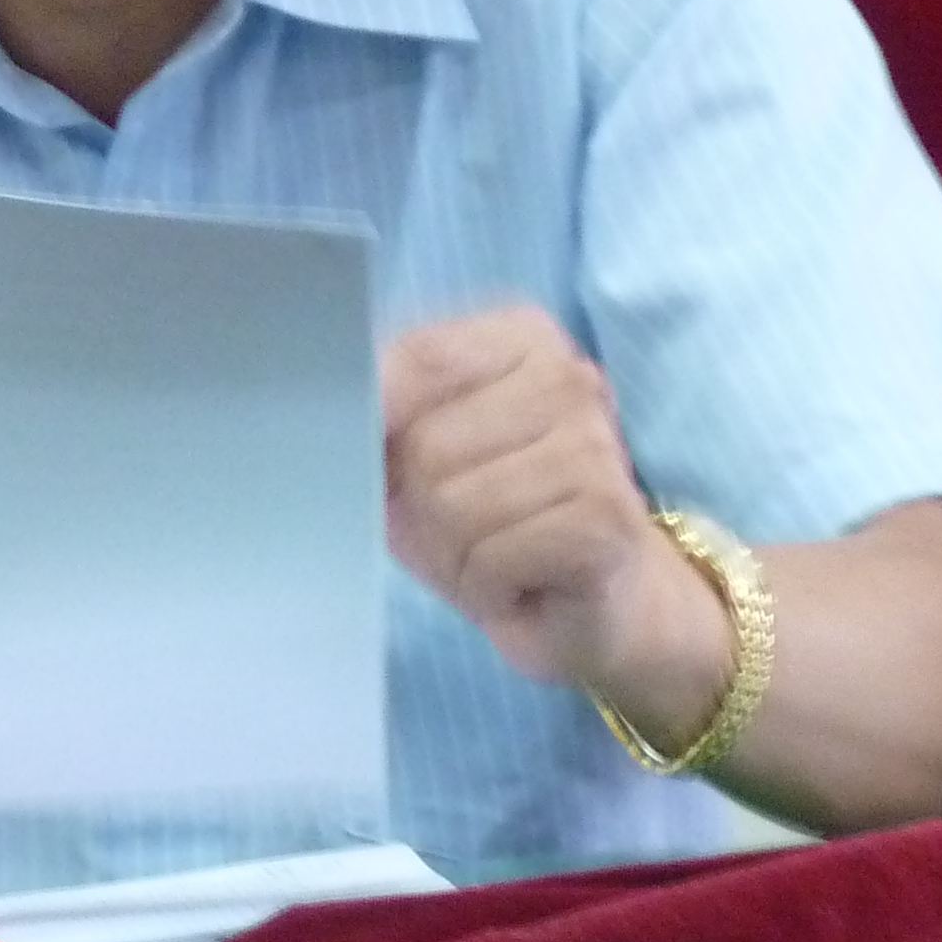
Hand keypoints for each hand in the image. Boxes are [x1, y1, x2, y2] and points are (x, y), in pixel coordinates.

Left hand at [381, 306, 715, 713]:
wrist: (597, 604)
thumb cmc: (494, 522)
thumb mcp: (422, 455)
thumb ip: (384, 413)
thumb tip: (334, 409)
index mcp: (521, 337)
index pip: (417, 359)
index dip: (373, 420)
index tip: (375, 463)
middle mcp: (568, 376)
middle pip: (426, 444)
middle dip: (421, 510)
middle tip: (460, 532)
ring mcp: (596, 444)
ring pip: (452, 505)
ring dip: (453, 557)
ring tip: (491, 558)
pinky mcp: (607, 517)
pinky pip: (490, 557)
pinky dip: (485, 587)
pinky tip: (521, 584)